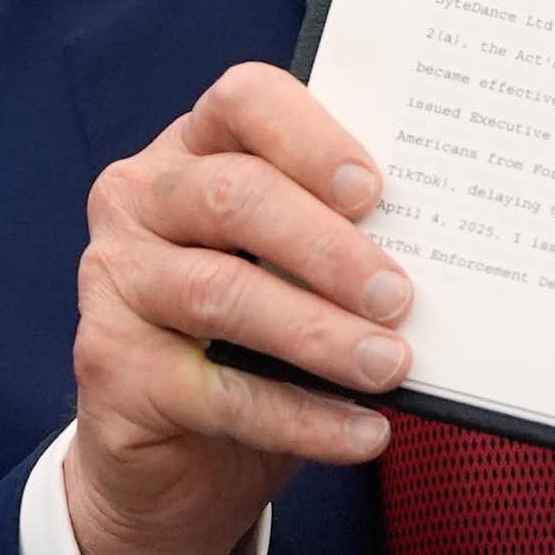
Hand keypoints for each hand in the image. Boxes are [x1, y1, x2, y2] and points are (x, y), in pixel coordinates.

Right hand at [65, 62, 411, 554]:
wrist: (176, 455)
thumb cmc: (260, 331)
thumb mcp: (297, 267)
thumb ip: (342, 234)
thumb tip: (444, 240)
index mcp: (195, 146)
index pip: (245, 100)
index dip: (311, 138)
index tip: (373, 190)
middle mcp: (141, 198)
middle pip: (235, 197)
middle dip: (329, 248)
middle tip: (400, 296)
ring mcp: (115, 280)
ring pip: (224, 294)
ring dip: (320, 334)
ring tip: (393, 366)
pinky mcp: (109, 367)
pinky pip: (216, 390)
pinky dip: (300, 416)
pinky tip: (362, 432)